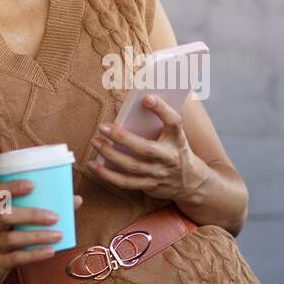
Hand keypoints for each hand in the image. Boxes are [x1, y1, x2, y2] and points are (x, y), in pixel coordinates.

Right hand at [0, 177, 82, 283]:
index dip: (11, 187)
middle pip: (4, 216)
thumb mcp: (13, 222)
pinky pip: (15, 258)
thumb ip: (39, 209)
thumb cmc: (2, 236)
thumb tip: (75, 199)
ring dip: (36, 236)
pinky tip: (50, 251)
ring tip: (58, 234)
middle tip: (55, 216)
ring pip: (10, 239)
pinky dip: (34, 254)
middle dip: (31, 214)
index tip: (31, 184)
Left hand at [87, 94, 209, 202]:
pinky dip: (107, 175)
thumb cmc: (176, 151)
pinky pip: (125, 182)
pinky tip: (94, 165)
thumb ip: (160, 122)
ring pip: (132, 166)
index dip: (162, 109)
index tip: (146, 98)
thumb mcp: (175, 136)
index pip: (174, 122)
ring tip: (95, 142)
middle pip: (145, 148)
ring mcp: (159, 174)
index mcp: (177, 140)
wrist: (190, 182)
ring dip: (110, 155)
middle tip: (102, 126)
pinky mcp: (149, 186)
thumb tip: (136, 104)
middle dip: (122, 137)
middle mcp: (169, 158)